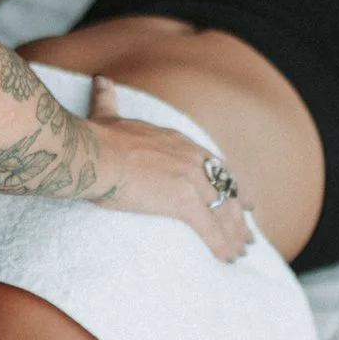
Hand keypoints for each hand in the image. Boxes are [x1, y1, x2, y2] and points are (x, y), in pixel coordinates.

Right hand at [85, 76, 252, 261]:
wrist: (90, 154)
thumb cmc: (95, 138)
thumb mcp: (108, 114)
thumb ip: (108, 99)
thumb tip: (101, 80)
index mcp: (178, 142)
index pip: (216, 165)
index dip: (231, 183)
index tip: (242, 197)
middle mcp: (192, 159)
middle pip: (226, 190)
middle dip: (239, 214)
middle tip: (247, 235)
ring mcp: (191, 180)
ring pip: (223, 212)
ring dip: (234, 235)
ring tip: (239, 253)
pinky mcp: (183, 201)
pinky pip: (209, 228)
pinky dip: (220, 245)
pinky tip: (226, 259)